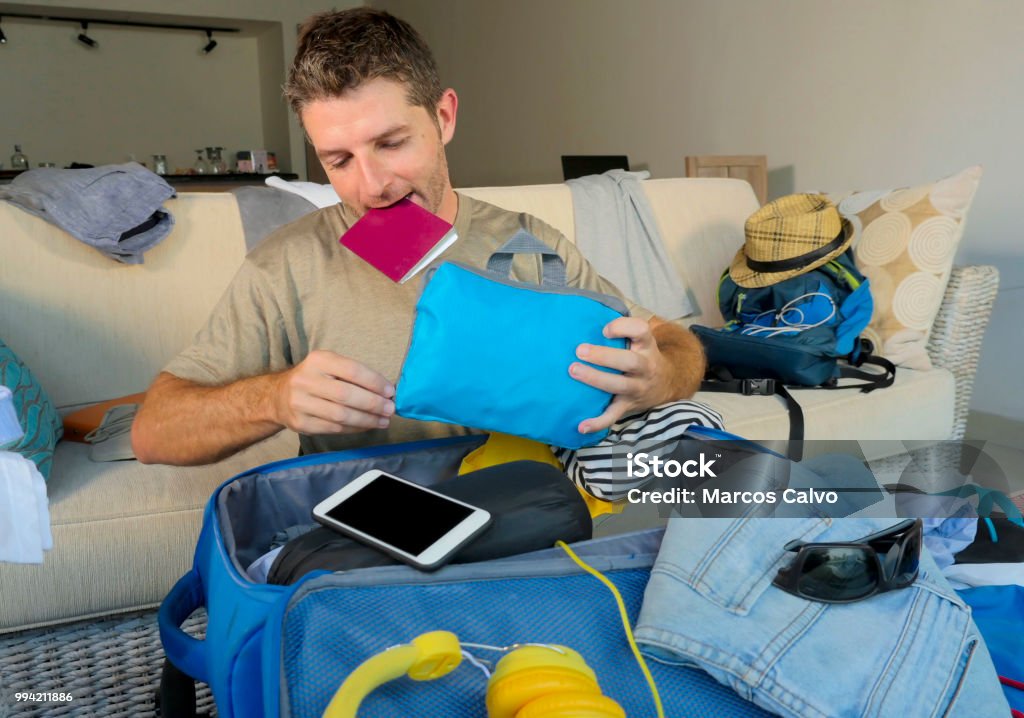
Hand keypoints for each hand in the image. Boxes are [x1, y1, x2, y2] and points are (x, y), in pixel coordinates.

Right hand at [273, 350, 394, 434]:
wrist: (277, 396)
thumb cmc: (314, 378)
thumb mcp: (329, 365)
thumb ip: (353, 374)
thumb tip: (385, 391)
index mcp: (318, 360)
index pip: (352, 370)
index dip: (374, 382)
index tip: (391, 391)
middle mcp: (306, 380)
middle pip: (346, 395)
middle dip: (373, 404)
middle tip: (390, 409)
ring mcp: (300, 403)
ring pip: (341, 415)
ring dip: (367, 420)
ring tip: (383, 421)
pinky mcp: (301, 423)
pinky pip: (334, 428)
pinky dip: (355, 429)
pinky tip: (366, 426)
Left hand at [569, 317, 674, 435]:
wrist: (668, 384)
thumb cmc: (642, 356)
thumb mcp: (640, 340)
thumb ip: (621, 329)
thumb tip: (586, 316)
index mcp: (646, 346)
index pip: (642, 331)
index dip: (624, 327)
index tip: (605, 329)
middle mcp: (645, 367)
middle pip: (629, 361)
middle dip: (604, 356)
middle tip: (580, 350)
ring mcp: (638, 388)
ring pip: (619, 385)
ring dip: (596, 379)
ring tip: (573, 371)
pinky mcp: (628, 405)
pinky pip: (614, 416)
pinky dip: (598, 422)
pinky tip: (581, 425)